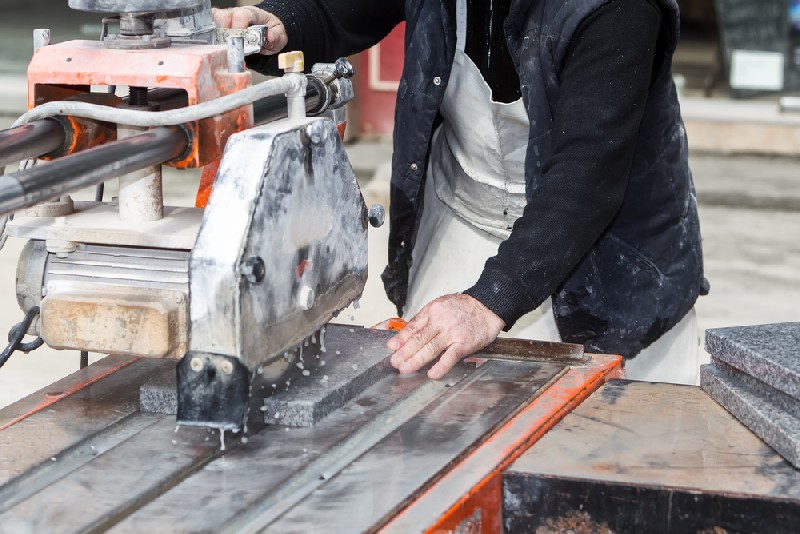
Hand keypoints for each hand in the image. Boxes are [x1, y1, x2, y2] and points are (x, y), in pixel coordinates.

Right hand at [211, 6, 287, 54]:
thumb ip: (275, 37)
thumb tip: (268, 39)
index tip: (239, 41)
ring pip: (214, 22)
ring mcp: (226, 18)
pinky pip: (209, 27)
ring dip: (216, 37)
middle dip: (225, 34)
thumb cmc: (270, 31)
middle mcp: (236, 13)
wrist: (267, 30)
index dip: (238, 28)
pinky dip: (209, 36)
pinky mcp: (219, 25)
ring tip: (222, 49)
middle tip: (230, 48)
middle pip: (224, 18)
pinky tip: (214, 46)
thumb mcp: (279, 35)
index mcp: (252, 13)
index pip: (241, 16)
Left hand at [388, 294, 504, 379]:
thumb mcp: (441, 305)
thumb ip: (426, 318)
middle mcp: (440, 321)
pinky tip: (432, 374)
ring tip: (405, 369)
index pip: (413, 326)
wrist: (488, 305)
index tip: (391, 347)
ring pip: (430, 348)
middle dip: (404, 352)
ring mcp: (452, 333)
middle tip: (394, 362)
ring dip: (416, 360)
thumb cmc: (464, 307)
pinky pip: (450, 356)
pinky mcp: (464, 343)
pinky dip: (441, 366)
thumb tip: (410, 332)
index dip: (401, 338)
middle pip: (418, 339)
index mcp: (433, 311)